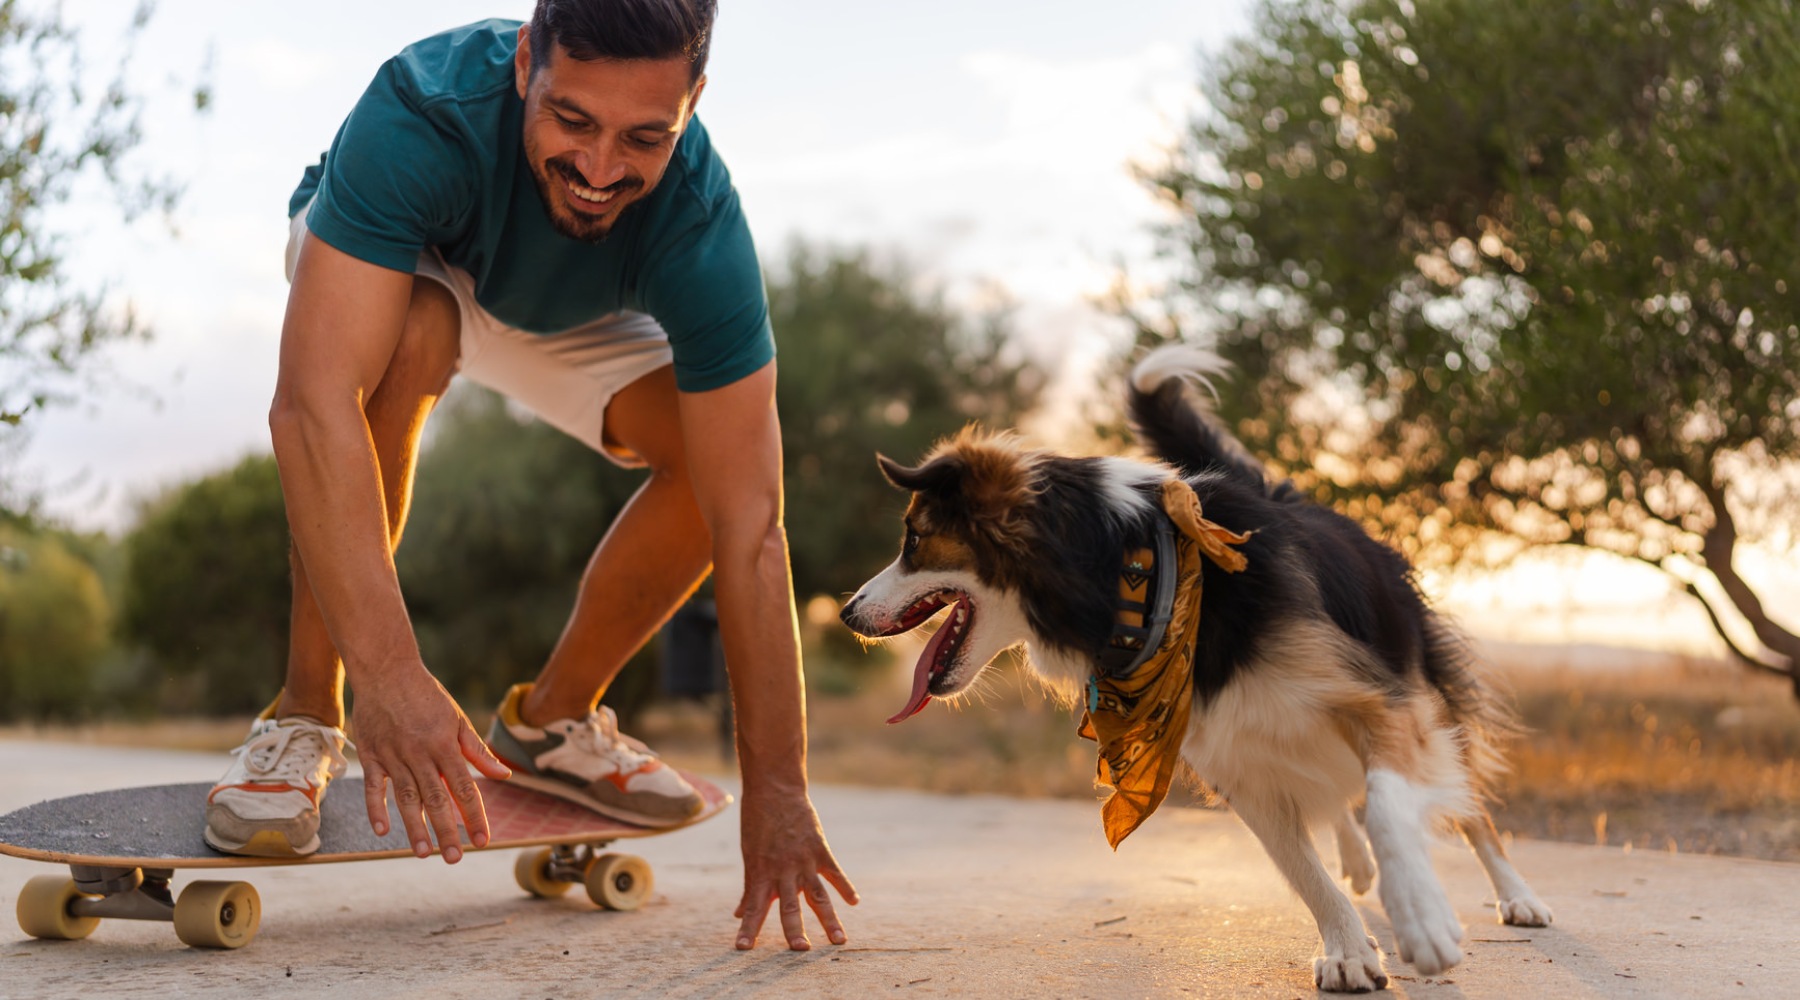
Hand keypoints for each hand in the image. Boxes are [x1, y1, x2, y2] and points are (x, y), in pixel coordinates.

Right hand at [350, 667, 510, 862]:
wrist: (387, 670)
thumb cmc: (427, 696)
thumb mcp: (458, 719)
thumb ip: (478, 751)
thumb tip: (504, 775)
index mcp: (445, 745)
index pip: (465, 788)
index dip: (475, 816)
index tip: (485, 841)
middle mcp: (420, 753)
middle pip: (436, 798)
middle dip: (447, 831)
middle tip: (455, 858)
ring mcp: (393, 755)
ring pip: (406, 797)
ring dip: (415, 828)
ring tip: (425, 854)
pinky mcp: (371, 754)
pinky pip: (374, 786)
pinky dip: (377, 808)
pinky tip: (383, 832)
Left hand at [733, 788, 857, 949]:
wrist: (774, 790)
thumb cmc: (757, 825)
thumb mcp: (750, 856)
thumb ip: (751, 888)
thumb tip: (739, 914)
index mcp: (761, 873)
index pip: (754, 907)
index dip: (748, 928)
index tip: (742, 948)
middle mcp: (782, 870)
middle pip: (790, 906)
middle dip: (794, 930)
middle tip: (800, 950)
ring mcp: (803, 860)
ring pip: (818, 896)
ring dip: (829, 919)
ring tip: (839, 941)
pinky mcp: (819, 849)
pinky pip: (834, 873)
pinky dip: (845, 887)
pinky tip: (854, 902)